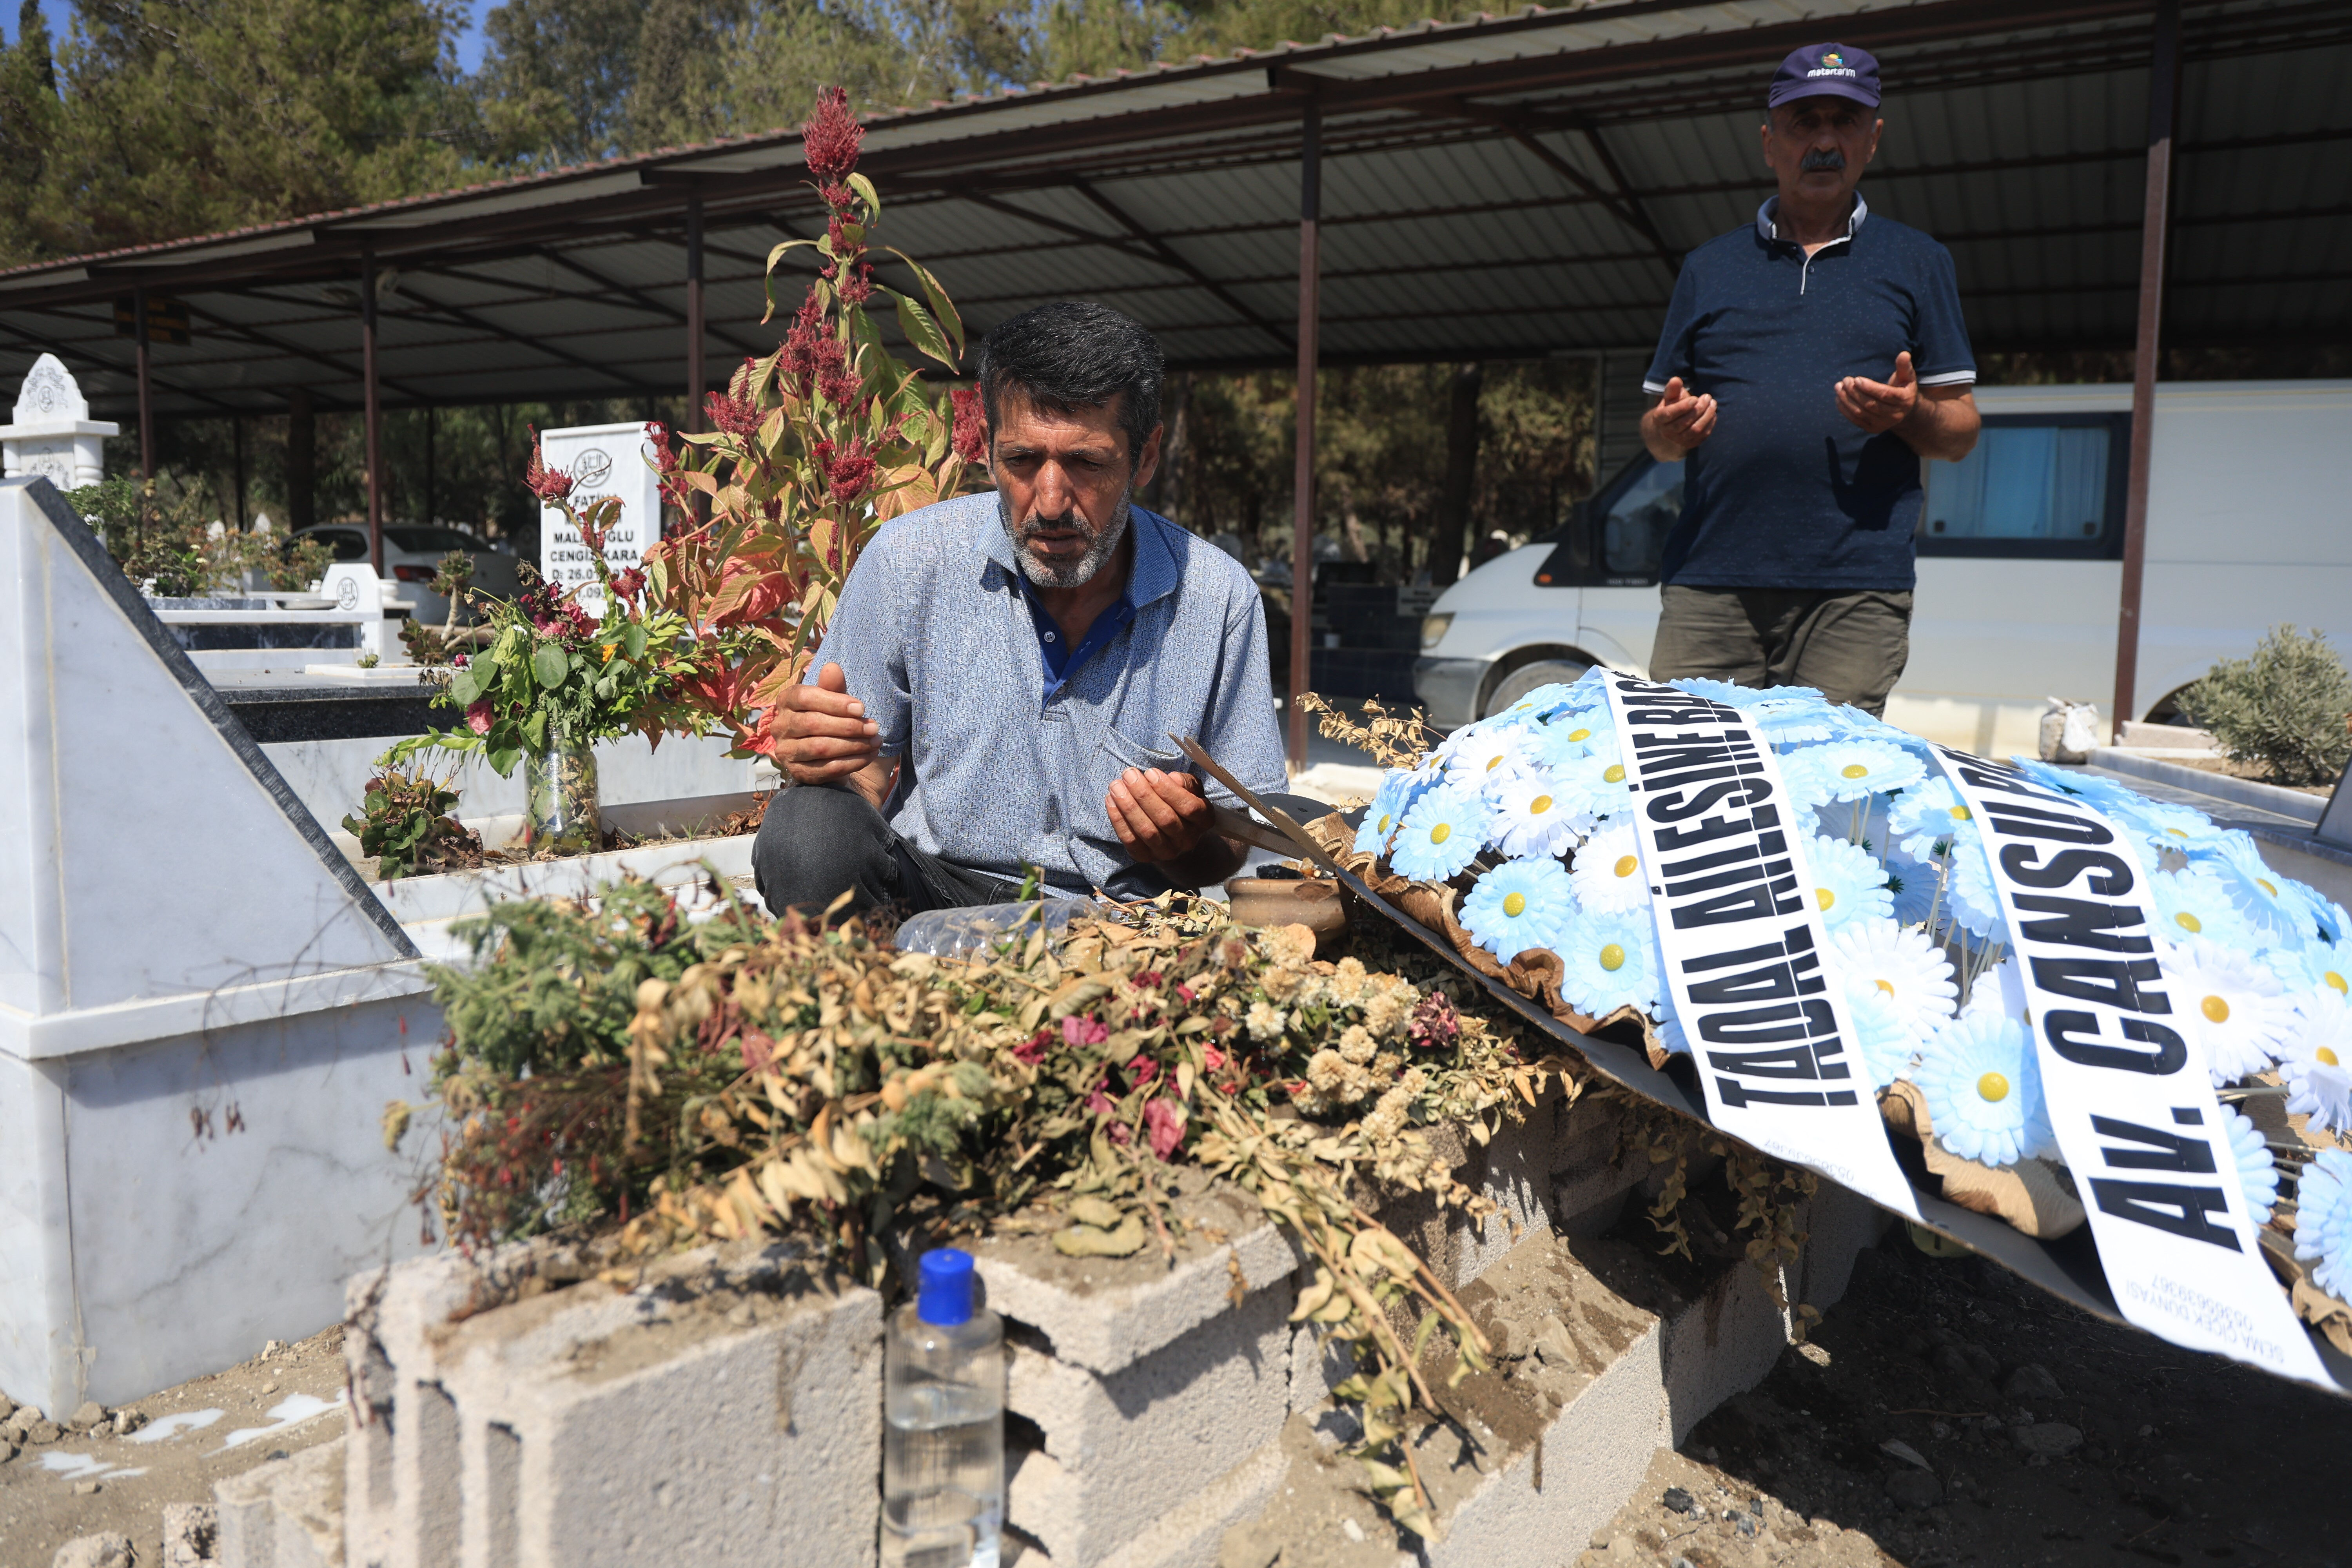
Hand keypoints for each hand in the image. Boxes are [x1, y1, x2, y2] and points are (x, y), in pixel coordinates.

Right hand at [773, 662, 880, 785]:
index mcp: (786, 701)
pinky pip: (827, 769)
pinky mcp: (798, 773)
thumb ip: (833, 686)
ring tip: (875, 741)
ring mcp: (786, 752)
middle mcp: (780, 726)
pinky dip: (852, 762)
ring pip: (820, 747)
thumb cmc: (830, 719)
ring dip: (853, 745)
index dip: (835, 702)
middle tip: (874, 727)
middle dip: (848, 726)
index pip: (805, 697)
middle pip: (813, 724)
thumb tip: (832, 667)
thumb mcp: (834, 701)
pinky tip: (869, 755)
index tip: (861, 707)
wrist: (827, 755)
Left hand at [1106, 767, 1214, 864]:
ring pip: (1147, 831)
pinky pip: (1130, 840)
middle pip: (1165, 818)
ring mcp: (1167, 852)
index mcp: (1203, 820)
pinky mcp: (1146, 857)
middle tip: (1129, 774)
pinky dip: (1118, 820)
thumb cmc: (1181, 804)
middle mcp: (1187, 840)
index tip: (1151, 773)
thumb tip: (1173, 778)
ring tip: (1116, 786)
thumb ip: (1186, 782)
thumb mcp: (1191, 790)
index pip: (1189, 807)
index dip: (1168, 790)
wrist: (1175, 838)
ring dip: (1128, 806)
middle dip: (1144, 794)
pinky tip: (1111, 801)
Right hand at [1640, 376, 1716, 459]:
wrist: (1673, 424)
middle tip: (1707, 397)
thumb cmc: (1673, 405)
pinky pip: (1702, 436)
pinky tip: (1713, 413)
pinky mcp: (1690, 444)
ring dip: (1706, 416)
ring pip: (1695, 430)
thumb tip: (1676, 380)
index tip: (1695, 398)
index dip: (1683, 407)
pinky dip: (1710, 424)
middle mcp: (1667, 432)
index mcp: (1659, 419)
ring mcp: (1679, 440)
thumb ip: (1673, 388)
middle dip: (1699, 409)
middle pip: (1684, 422)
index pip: (1669, 414)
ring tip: (1712, 403)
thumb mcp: (1671, 396)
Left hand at [1835, 351, 1919, 434]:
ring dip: (1846, 400)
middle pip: (1870, 404)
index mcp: (1904, 400)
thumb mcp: (1907, 376)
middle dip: (1855, 392)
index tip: (1857, 379)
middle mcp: (1895, 415)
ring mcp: (1883, 424)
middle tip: (1845, 380)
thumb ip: (1904, 366)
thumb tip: (1904, 354)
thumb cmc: (1902, 387)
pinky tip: (1838, 398)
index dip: (1869, 387)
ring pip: (1861, 412)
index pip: (1885, 394)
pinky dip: (1845, 409)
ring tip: (1838, 387)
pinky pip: (1855, 420)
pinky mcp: (1872, 428)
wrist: (1903, 410)